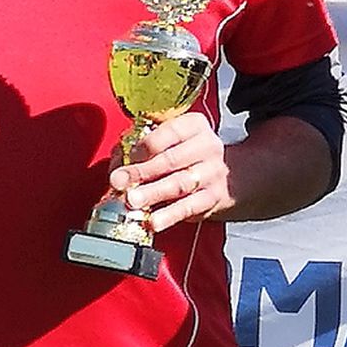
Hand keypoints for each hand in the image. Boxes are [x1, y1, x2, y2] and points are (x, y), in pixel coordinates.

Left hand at [111, 114, 232, 232]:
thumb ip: (143, 145)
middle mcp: (207, 146)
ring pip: (179, 184)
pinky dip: (169, 216)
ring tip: (132, 201)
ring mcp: (212, 173)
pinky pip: (189, 207)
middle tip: (119, 182)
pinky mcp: (213, 198)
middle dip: (141, 172)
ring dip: (152, 193)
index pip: (169, 132)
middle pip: (171, 160)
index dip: (145, 146)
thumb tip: (118, 163)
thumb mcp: (171, 140)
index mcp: (194, 125)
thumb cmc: (187, 155)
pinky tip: (153, 221)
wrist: (228, 176)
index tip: (126, 157)